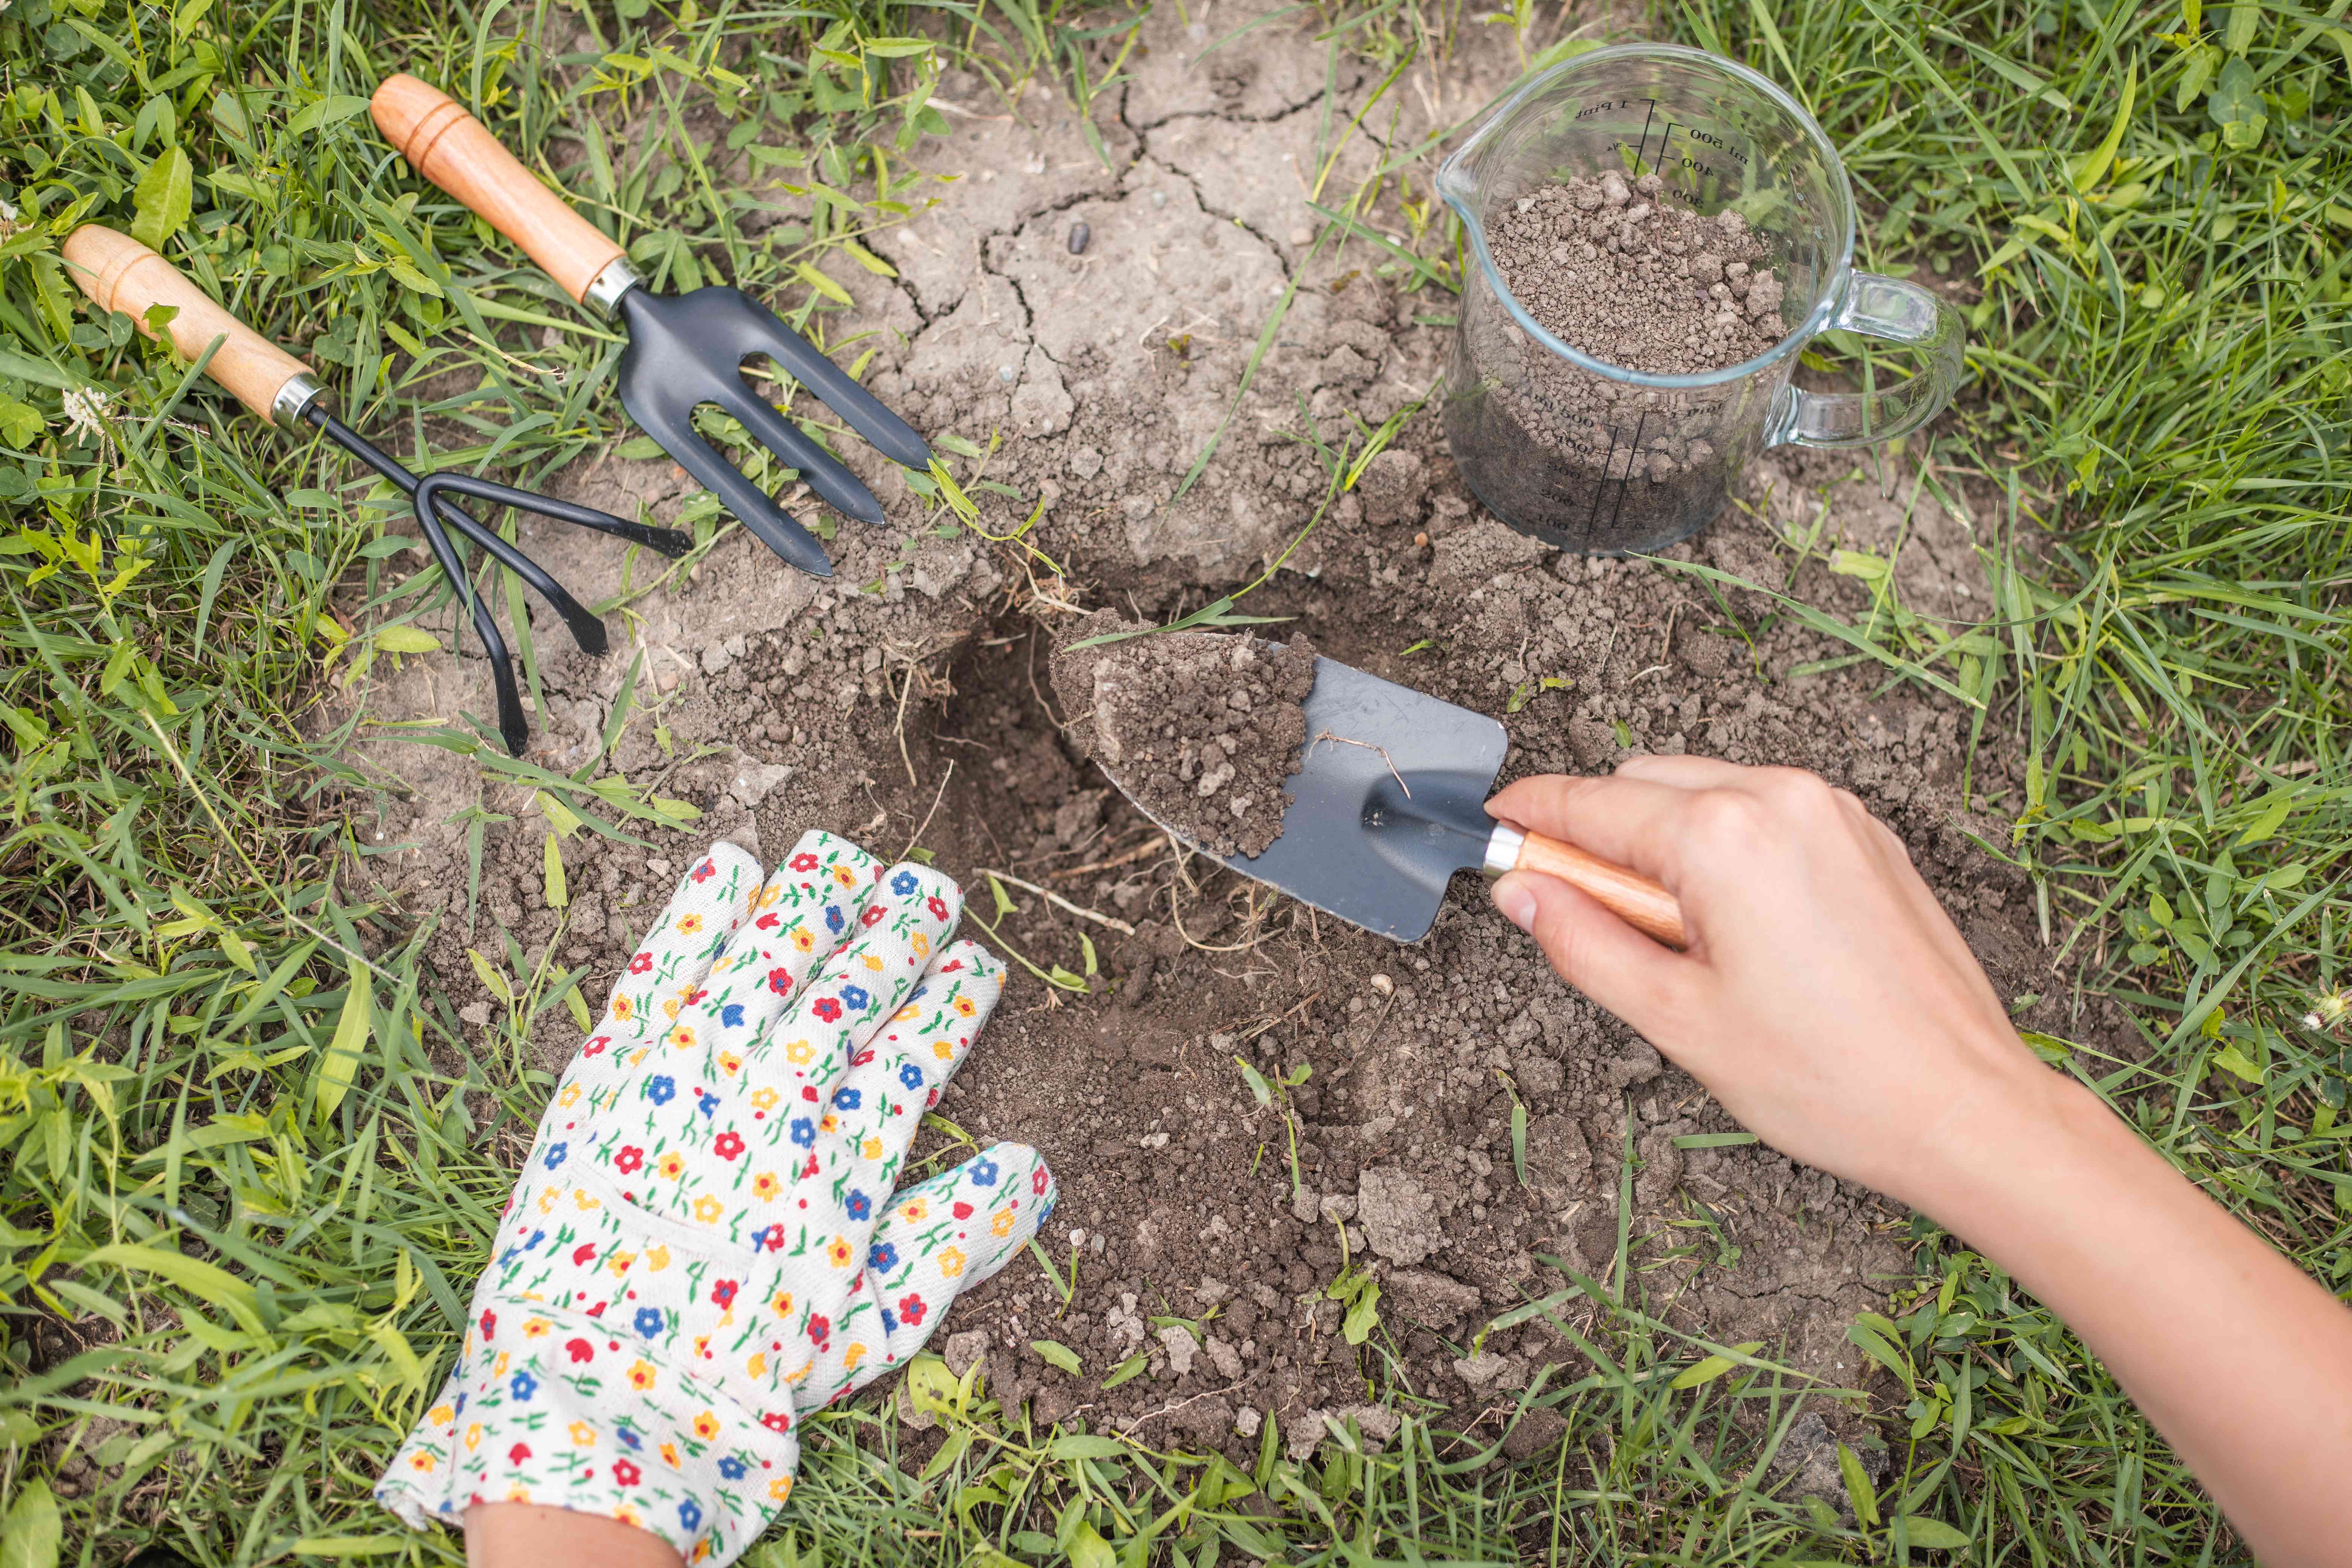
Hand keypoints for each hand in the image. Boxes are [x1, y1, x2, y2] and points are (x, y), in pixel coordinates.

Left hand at [378, 832, 1053, 1566]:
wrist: (598, 1401)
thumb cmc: (742, 1375)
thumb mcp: (872, 1327)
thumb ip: (955, 1240)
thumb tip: (1034, 1171)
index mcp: (846, 1153)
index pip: (920, 1048)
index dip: (955, 1000)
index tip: (978, 967)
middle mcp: (776, 1096)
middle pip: (853, 985)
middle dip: (899, 931)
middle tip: (931, 888)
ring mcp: (690, 1073)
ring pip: (767, 952)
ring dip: (812, 898)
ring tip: (843, 855)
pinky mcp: (612, 1070)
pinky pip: (661, 964)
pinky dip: (699, 911)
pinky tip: (732, 867)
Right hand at [1489, 759, 2351, 1562]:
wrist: (1962, 1105)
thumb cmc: (1828, 1077)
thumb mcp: (1675, 1019)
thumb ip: (1584, 941)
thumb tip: (1521, 890)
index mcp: (1722, 836)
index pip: (1589, 805)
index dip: (1530, 816)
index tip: (1492, 824)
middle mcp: (1779, 797)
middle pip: (1643, 784)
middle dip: (1601, 839)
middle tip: (1596, 924)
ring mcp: (1831, 810)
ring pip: (1703, 790)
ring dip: (1665, 843)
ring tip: (1682, 943)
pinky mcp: (1865, 835)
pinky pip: (1764, 810)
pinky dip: (1726, 847)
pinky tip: (1738, 929)